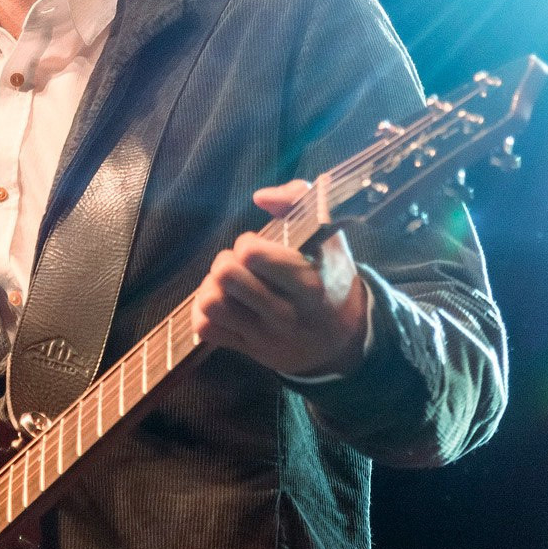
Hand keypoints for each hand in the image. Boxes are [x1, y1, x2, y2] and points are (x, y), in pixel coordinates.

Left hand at [189, 180, 370, 378]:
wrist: (342, 337)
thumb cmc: (329, 276)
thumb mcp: (328, 237)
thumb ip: (298, 200)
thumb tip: (260, 197)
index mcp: (308, 283)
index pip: (252, 255)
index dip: (247, 244)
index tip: (258, 247)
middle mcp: (286, 313)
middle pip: (225, 276)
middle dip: (225, 262)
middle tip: (240, 266)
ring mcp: (265, 336)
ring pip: (211, 303)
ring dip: (212, 287)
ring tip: (228, 285)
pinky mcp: (249, 351)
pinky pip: (206, 328)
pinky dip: (205, 313)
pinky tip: (224, 305)